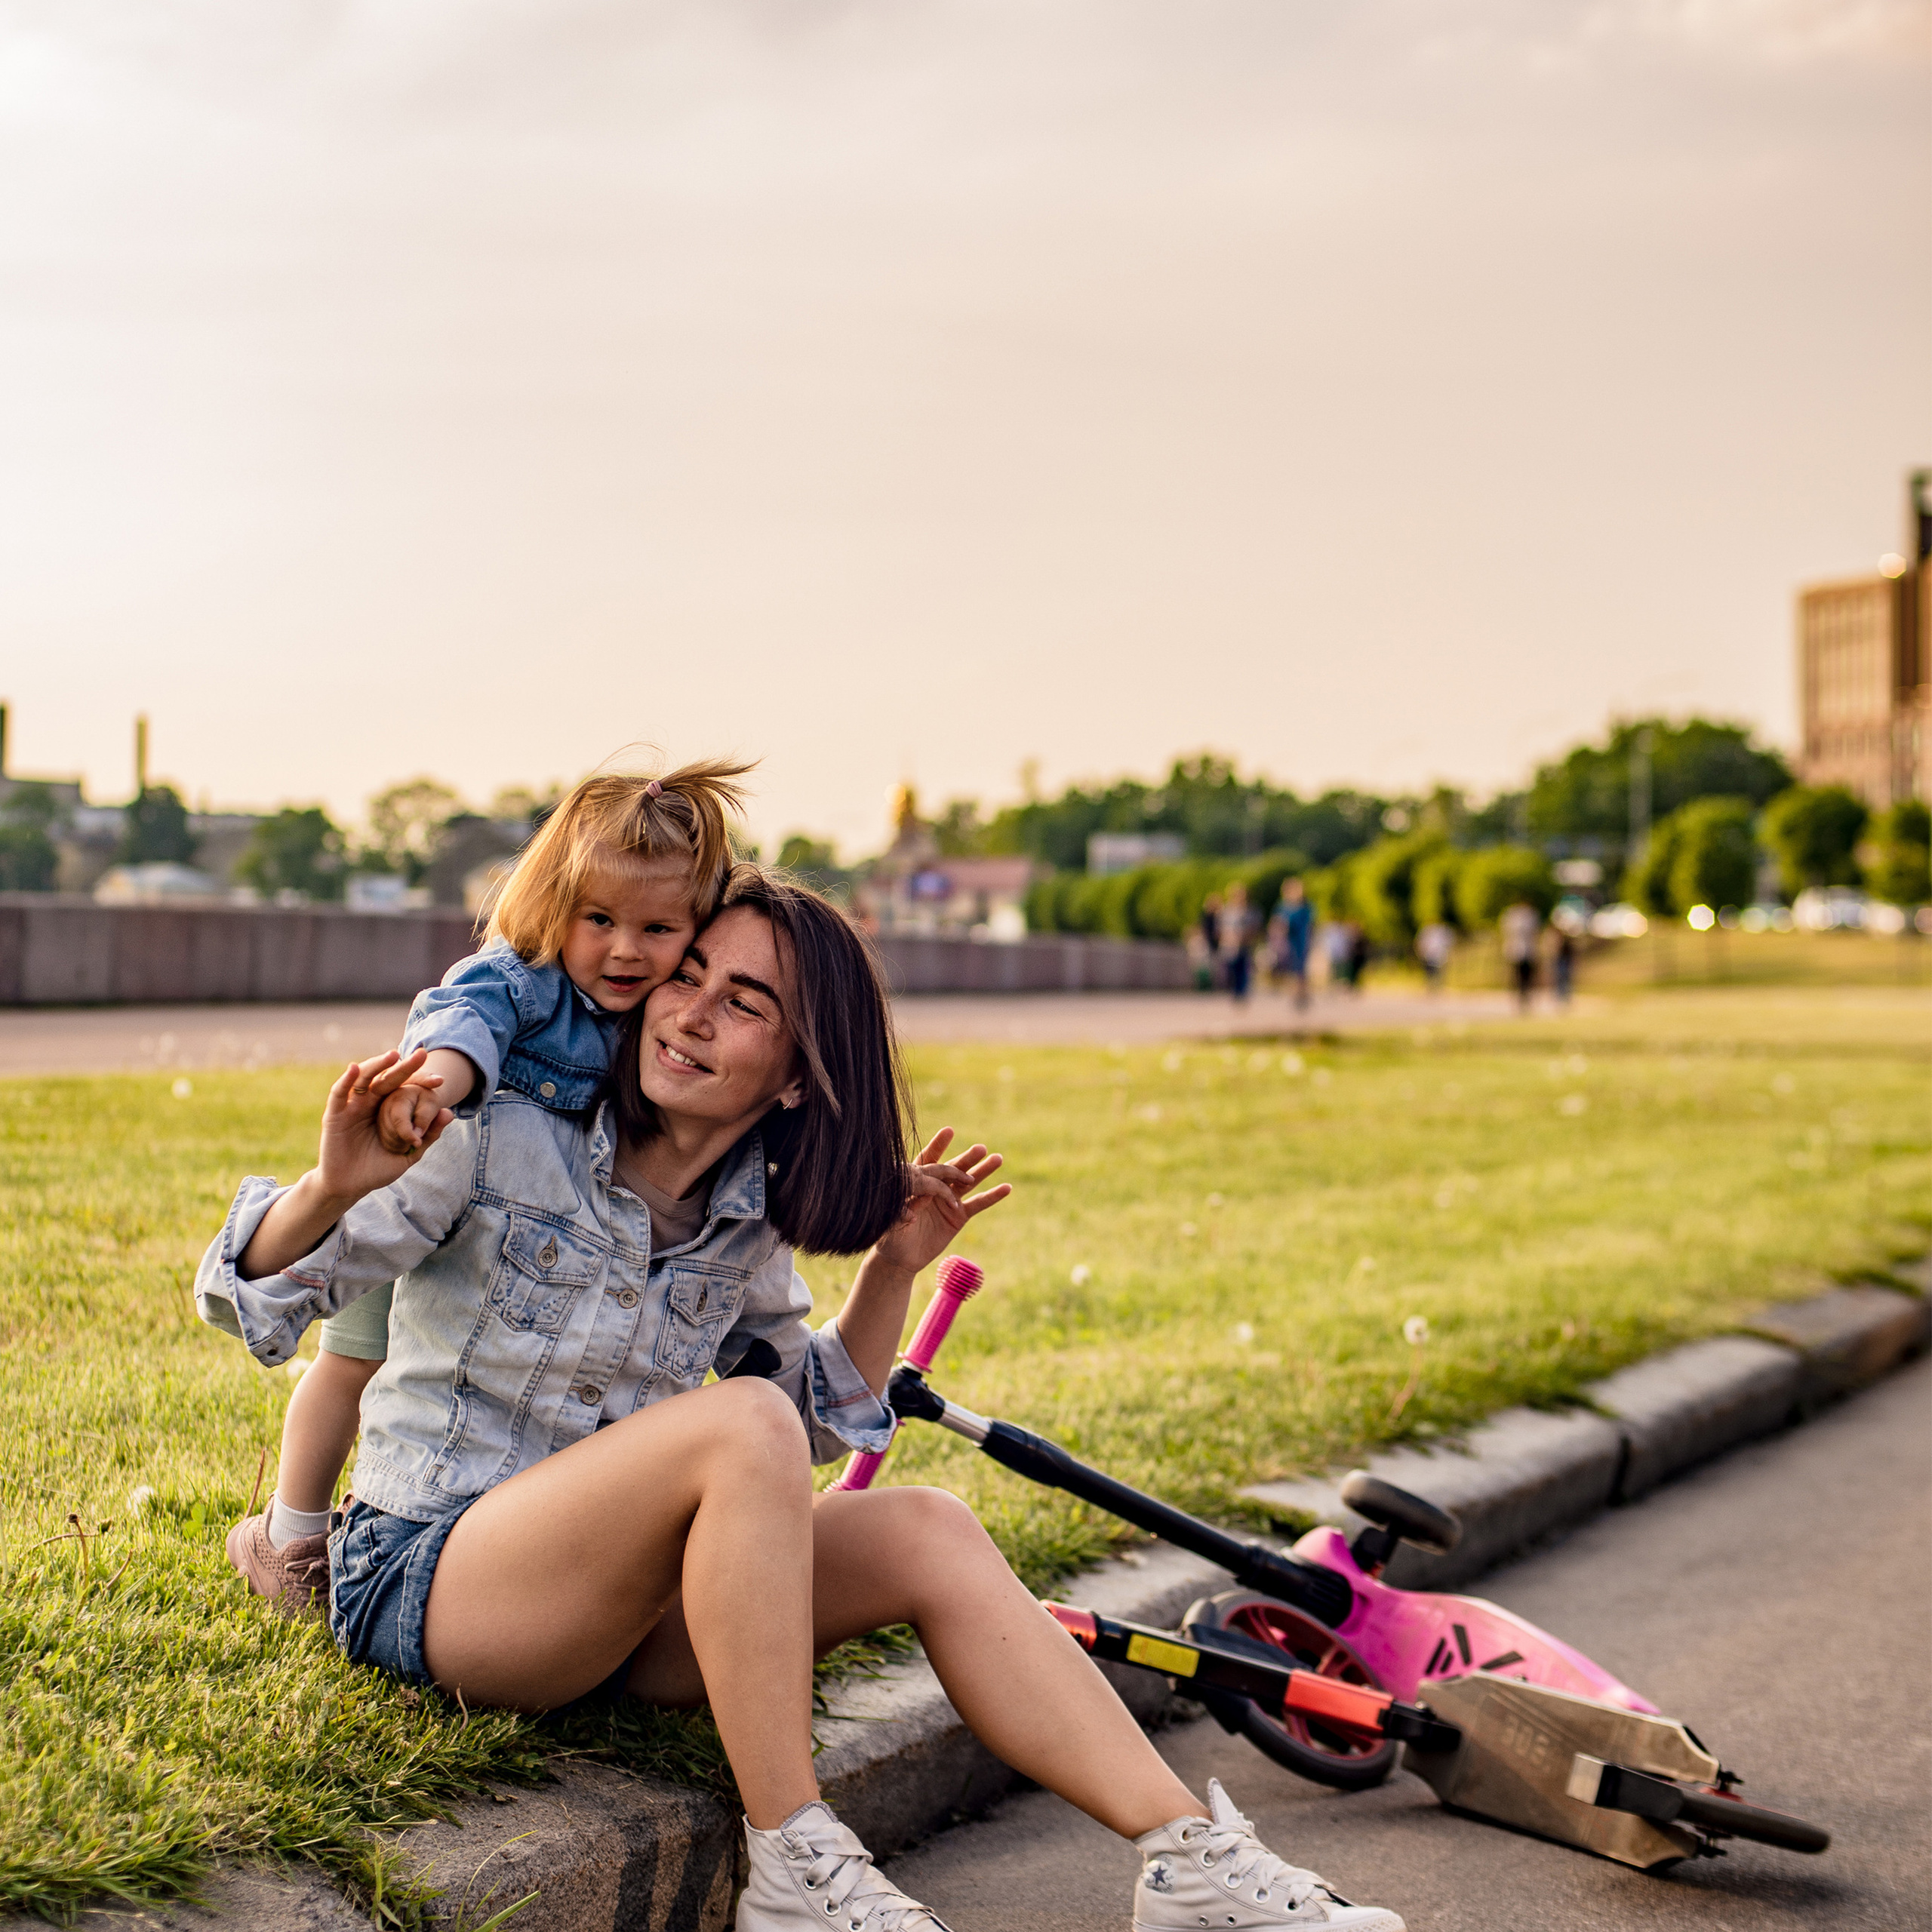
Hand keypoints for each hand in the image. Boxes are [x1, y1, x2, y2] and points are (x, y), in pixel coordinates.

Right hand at [313, 1051, 455, 1208]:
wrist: (350, 1188)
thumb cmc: (379, 1169)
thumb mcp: (409, 1154)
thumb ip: (428, 1134)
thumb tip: (450, 1113)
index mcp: (389, 1109)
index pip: (406, 1089)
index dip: (421, 1082)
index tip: (441, 1081)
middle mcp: (371, 1102)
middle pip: (388, 1079)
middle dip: (405, 1067)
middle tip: (422, 1054)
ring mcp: (352, 1106)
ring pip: (364, 1079)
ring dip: (377, 1066)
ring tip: (393, 1056)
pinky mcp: (334, 1114)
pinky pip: (339, 1093)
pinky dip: (345, 1080)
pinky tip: (353, 1069)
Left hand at [871, 1127, 1010, 1276]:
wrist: (900, 1257)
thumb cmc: (890, 1234)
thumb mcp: (894, 1218)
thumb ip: (908, 1205)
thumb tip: (926, 1194)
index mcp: (917, 1182)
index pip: (928, 1160)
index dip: (938, 1146)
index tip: (949, 1131)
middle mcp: (935, 1187)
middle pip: (952, 1169)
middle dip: (966, 1158)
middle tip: (980, 1149)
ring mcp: (948, 1200)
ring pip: (968, 1182)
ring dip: (983, 1171)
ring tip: (997, 1159)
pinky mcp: (959, 1216)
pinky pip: (978, 1204)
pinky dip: (993, 1196)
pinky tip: (1007, 1188)